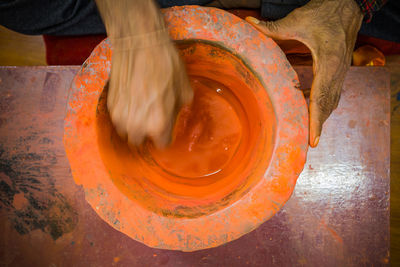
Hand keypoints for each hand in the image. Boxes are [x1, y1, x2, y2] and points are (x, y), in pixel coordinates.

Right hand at [95, 0, 192, 147]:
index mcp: (158, 124)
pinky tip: (131, 102)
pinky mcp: (110, 106)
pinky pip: (117, 120)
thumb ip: (179, 110)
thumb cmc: (165, 65)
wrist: (139, 44)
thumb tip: (175, 115)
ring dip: (134, 127)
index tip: (166, 129)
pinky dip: (124, 116)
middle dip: (148, 134)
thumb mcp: (184, 89)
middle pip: (141, 142)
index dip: (166, 136)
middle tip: (153, 120)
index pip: (162, 145)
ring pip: (127, 133)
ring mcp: (121, 117)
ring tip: (141, 113)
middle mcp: (137, 126)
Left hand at [246, 0, 362, 146]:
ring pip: (331, 102)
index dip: (317, 120)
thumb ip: (272, 27)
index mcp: (327, 63)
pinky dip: (321, 105)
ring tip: (306, 132)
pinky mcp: (340, 71)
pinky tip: (307, 107)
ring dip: (319, 117)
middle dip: (317, 126)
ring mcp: (341, 73)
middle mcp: (337, 72)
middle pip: (327, 106)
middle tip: (305, 144)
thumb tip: (248, 22)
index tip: (313, 140)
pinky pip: (332, 94)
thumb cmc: (324, 13)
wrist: (348, 7)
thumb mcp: (297, 21)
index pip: (321, 98)